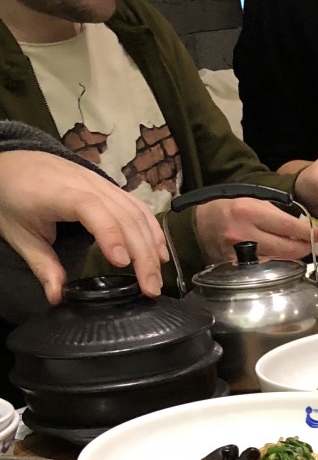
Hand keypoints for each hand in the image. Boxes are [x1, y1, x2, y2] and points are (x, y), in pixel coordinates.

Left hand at [0, 149, 167, 303]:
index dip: (111, 234)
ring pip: (136, 212)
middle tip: (150, 288)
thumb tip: (58, 296)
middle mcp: (85, 184)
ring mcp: (101, 183)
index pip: (92, 209)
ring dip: (153, 246)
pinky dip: (152, 230)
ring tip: (157, 277)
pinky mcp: (110, 187)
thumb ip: (42, 265)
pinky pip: (138, 206)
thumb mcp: (20, 234)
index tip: (121, 263)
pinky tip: (160, 251)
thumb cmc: (13, 197)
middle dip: (143, 253)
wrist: (11, 163)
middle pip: (124, 215)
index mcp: (58, 193)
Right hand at [192, 196, 312, 264]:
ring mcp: (239, 254)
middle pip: (286, 247)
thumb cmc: (228, 211)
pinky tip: (281, 259)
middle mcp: (244, 233)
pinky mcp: (236, 268)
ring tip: (297, 250)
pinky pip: (265, 269)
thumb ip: (277, 214)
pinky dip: (277, 265)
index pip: (288, 226)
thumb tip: (303, 228)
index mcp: (249, 211)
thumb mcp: (252, 202)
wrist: (198, 227)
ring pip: (278, 260)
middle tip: (310, 244)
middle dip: (303, 247)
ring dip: (292, 257)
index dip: (308, 232)